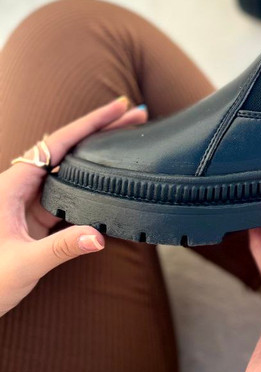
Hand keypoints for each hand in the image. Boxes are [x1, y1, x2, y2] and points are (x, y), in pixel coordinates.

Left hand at [0, 96, 146, 316]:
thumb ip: (61, 248)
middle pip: (68, 149)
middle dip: (103, 131)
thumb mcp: (22, 264)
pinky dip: (91, 186)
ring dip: (98, 158)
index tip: (120, 106)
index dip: (92, 122)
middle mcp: (20, 188)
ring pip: (69, 172)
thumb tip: (99, 236)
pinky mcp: (31, 220)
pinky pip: (67, 195)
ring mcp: (26, 203)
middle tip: (136, 118)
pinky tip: (109, 187)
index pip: (58, 143)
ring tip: (129, 144)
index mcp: (12, 185)